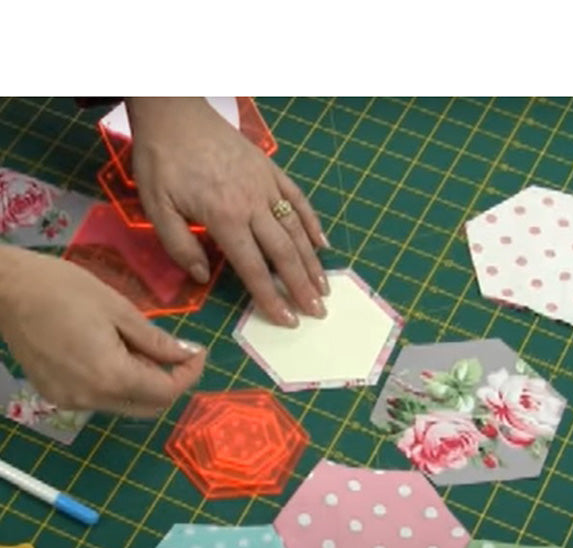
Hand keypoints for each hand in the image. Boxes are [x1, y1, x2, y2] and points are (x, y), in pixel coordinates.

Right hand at [0, 246, 205, 416]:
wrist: (4, 289)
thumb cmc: (63, 289)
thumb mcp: (120, 310)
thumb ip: (156, 341)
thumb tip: (187, 355)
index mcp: (111, 376)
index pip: (167, 392)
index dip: (189, 374)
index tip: (198, 352)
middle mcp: (91, 398)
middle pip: (150, 406)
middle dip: (171, 383)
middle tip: (177, 352)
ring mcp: (70, 401)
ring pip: (126, 405)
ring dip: (145, 383)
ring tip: (141, 347)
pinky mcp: (56, 396)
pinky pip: (101, 399)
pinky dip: (119, 383)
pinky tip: (114, 354)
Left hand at [126, 97, 329, 327]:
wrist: (174, 111)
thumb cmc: (161, 160)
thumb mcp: (156, 206)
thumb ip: (179, 244)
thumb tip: (202, 276)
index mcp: (224, 217)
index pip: (254, 267)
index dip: (271, 297)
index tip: (287, 320)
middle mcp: (252, 204)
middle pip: (284, 253)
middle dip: (302, 286)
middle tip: (317, 312)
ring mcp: (266, 186)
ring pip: (296, 230)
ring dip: (312, 262)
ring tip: (324, 287)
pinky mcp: (271, 171)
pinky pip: (298, 200)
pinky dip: (313, 223)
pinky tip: (322, 244)